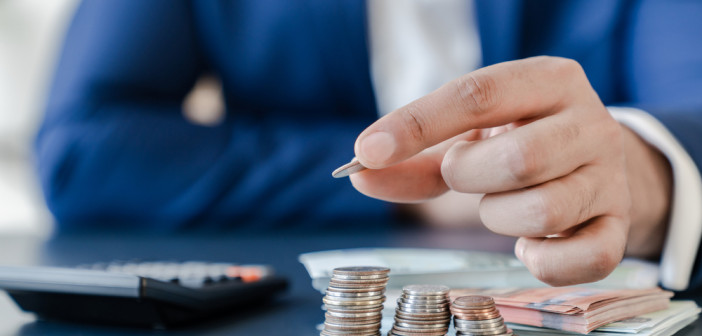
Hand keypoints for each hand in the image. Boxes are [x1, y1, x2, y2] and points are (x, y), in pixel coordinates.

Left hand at [350, 56, 671, 285]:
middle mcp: (589, 122)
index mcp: (547, 81)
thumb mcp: (471, 136)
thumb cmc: (519, 142)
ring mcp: (610, 175)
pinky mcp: (619, 224)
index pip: (478, 95)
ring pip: (545, 211)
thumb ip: (416, 156)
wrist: (596, 163)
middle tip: (463, 174)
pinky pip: (586, 258)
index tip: (369, 151)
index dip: (417, 125)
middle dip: (468, 176)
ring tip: (500, 205)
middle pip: (519, 159)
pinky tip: (530, 243)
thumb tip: (361, 175)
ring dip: (500, 217)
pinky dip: (544, 260)